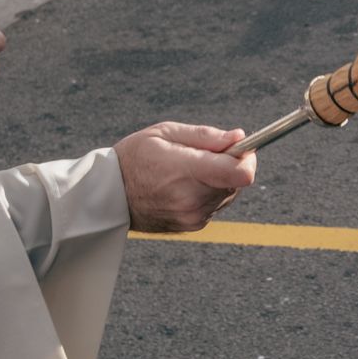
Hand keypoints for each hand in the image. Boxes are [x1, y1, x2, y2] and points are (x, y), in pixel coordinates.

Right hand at [114, 122, 258, 232]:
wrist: (110, 194)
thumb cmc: (136, 156)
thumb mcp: (166, 133)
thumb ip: (206, 136)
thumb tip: (239, 137)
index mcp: (186, 171)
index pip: (240, 173)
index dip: (247, 157)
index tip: (239, 146)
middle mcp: (192, 199)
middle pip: (237, 181)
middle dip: (230, 164)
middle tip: (203, 153)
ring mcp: (193, 216)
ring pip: (229, 192)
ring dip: (220, 179)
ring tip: (189, 169)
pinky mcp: (193, 225)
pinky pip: (216, 204)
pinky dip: (210, 192)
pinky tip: (185, 185)